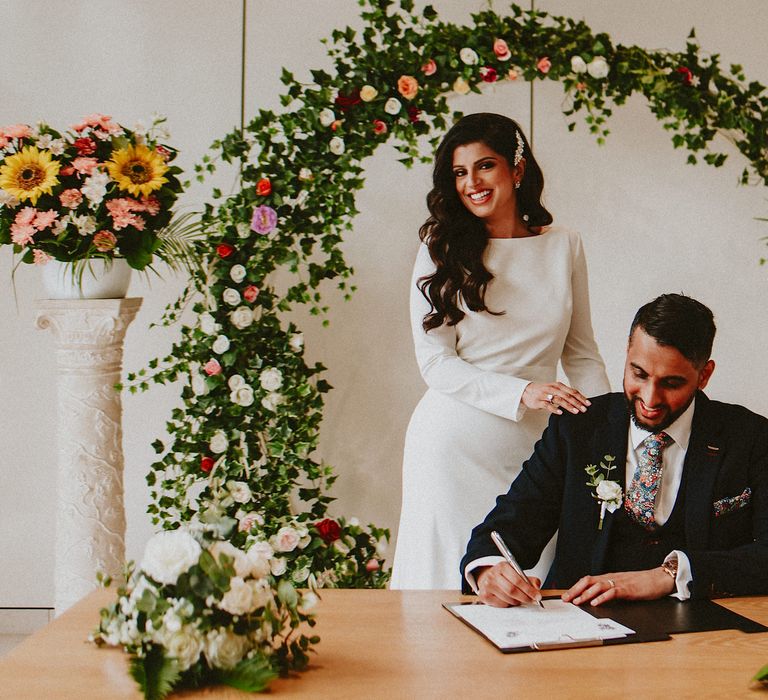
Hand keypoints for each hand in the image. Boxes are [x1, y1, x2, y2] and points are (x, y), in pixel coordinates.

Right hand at [476, 563, 541, 606]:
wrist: (487, 578)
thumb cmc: (504, 577)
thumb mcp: (516, 573)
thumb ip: (529, 580)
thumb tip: (536, 587)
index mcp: (503, 566)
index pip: (518, 580)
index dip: (529, 590)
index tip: (538, 596)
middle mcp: (493, 575)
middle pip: (512, 591)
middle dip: (525, 598)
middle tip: (532, 601)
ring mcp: (487, 585)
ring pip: (508, 599)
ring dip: (517, 601)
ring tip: (518, 598)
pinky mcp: (484, 595)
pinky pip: (502, 605)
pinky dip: (508, 604)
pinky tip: (508, 599)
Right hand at [521, 382, 590, 415]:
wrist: (526, 391)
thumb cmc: (543, 391)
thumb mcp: (554, 389)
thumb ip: (565, 393)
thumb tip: (579, 399)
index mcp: (558, 385)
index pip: (572, 391)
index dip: (581, 397)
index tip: (588, 404)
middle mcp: (552, 388)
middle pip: (567, 395)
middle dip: (577, 403)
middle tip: (584, 409)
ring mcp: (545, 395)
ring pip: (559, 400)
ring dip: (568, 406)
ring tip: (576, 412)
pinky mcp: (538, 401)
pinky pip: (547, 405)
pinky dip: (554, 409)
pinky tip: (560, 413)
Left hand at [561, 567, 675, 606]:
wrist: (657, 579)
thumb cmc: (640, 583)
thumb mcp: (621, 586)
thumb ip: (609, 590)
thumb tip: (595, 599)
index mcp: (607, 578)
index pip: (587, 581)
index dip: (575, 588)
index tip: (565, 596)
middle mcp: (610, 578)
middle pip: (588, 581)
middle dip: (575, 590)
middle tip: (566, 599)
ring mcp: (619, 582)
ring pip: (598, 586)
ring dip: (586, 594)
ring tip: (578, 602)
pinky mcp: (628, 588)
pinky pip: (613, 592)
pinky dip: (603, 597)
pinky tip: (596, 603)